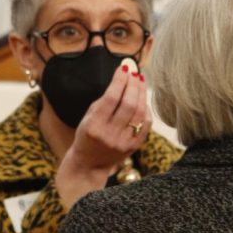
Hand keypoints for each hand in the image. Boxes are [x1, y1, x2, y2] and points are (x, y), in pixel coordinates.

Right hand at [56, 64, 150, 209]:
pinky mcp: (133, 147)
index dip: (119, 80)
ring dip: (141, 94)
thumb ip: (104, 100)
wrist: (89, 165)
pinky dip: (145, 109)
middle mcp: (109, 135)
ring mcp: (123, 142)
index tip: (124, 68)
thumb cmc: (87, 135)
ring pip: (139, 113)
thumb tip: (122, 77)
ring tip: (140, 81)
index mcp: (94, 126)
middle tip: (134, 72)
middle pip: (128, 104)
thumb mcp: (88, 117)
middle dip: (133, 84)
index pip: (111, 98)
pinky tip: (142, 99)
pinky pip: (145, 124)